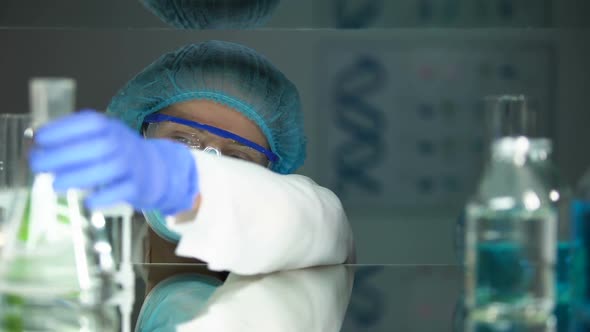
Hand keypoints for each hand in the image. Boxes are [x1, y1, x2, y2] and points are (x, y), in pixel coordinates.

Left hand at [29, 110, 198, 214]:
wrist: (154, 169)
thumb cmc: (116, 153)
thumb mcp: (100, 138)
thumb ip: (73, 140)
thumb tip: (36, 147)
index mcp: (110, 127)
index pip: (90, 123)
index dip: (64, 129)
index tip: (40, 139)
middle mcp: (123, 143)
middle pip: (97, 147)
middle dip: (64, 156)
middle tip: (38, 166)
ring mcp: (132, 164)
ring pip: (109, 169)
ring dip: (79, 177)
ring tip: (55, 185)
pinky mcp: (137, 186)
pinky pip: (122, 191)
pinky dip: (105, 197)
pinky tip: (87, 203)